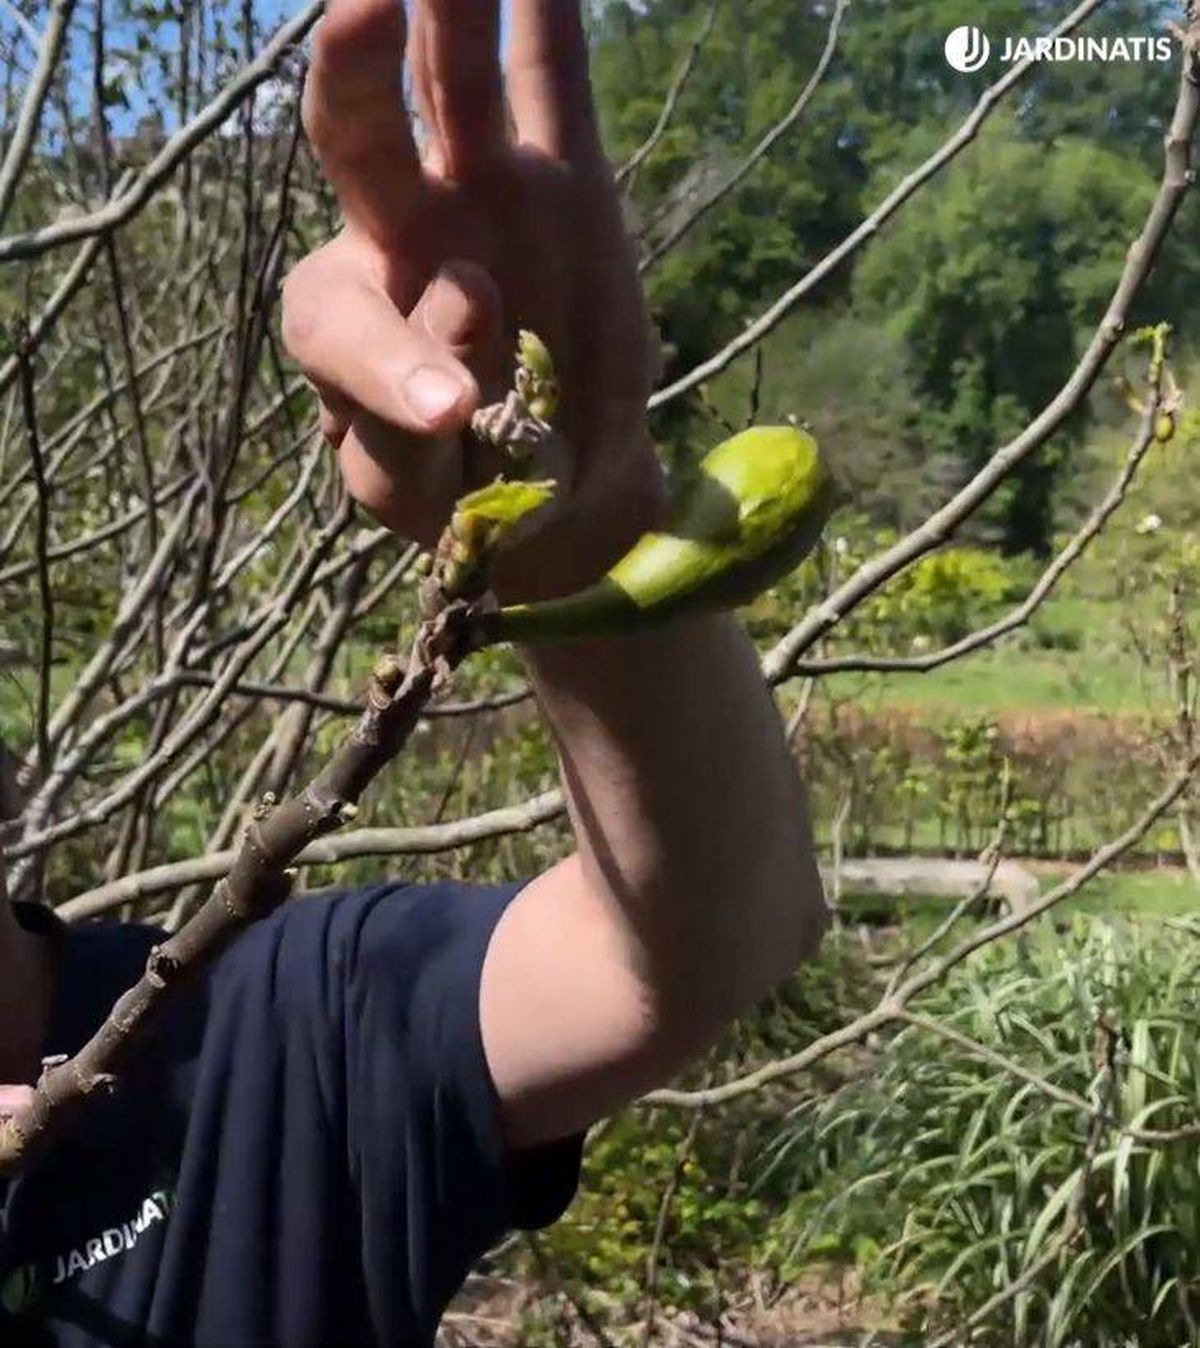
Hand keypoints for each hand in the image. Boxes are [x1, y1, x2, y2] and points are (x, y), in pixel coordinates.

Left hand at [282, 0, 664, 600]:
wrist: (559, 489)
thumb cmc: (472, 498)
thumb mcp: (433, 501)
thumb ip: (422, 430)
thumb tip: (468, 295)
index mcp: (347, 339)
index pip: (346, 331)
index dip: (395, 365)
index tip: (451, 416)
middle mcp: (396, 243)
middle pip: (358, 142)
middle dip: (356, 70)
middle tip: (367, 3)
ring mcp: (474, 198)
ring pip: (447, 86)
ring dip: (446, 3)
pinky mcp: (555, 179)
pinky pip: (549, 84)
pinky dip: (545, 16)